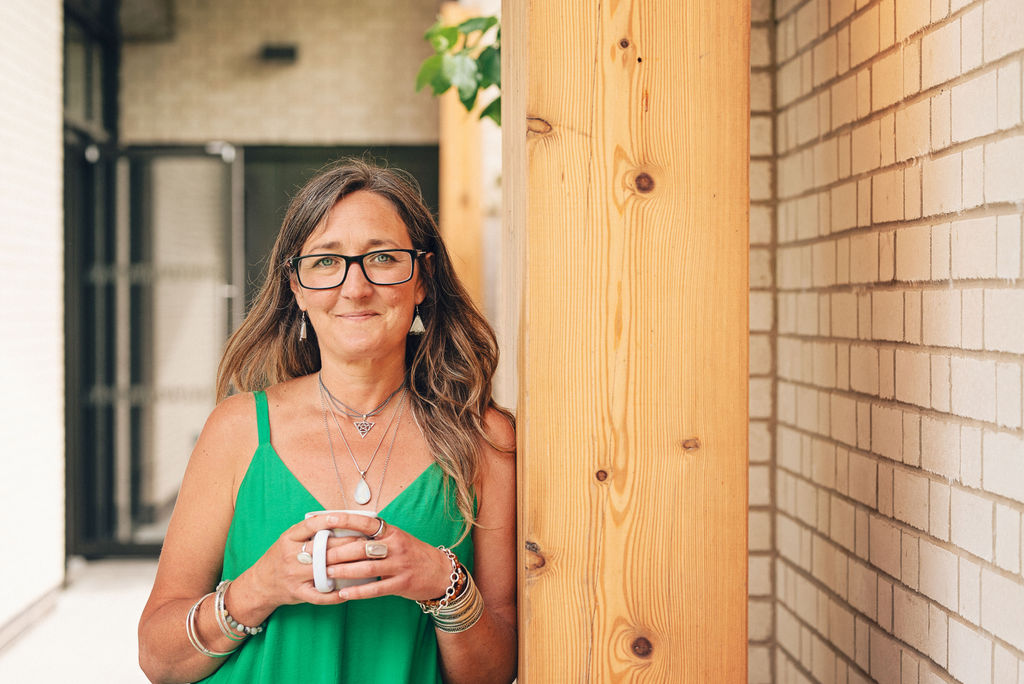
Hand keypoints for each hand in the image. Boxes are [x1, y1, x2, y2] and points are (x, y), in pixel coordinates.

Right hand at [235, 514, 373, 612]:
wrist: (260, 584)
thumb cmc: (280, 557)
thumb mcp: (288, 539)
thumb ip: (309, 531)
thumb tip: (339, 518)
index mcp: (289, 538)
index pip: (312, 525)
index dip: (331, 520)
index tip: (349, 518)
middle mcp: (291, 556)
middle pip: (324, 548)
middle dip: (349, 544)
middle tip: (368, 541)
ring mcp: (294, 575)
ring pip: (325, 569)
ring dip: (348, 566)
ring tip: (365, 562)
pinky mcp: (297, 593)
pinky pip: (320, 595)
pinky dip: (336, 595)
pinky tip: (350, 591)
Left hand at [319, 512, 453, 601]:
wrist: (440, 572)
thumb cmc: (412, 554)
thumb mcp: (397, 539)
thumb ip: (374, 537)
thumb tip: (342, 534)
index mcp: (392, 532)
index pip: (366, 523)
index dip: (345, 520)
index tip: (325, 519)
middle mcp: (396, 546)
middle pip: (361, 548)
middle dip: (336, 552)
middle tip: (316, 556)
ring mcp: (400, 565)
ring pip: (366, 568)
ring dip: (344, 571)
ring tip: (326, 573)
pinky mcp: (402, 584)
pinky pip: (376, 589)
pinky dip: (358, 592)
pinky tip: (344, 594)